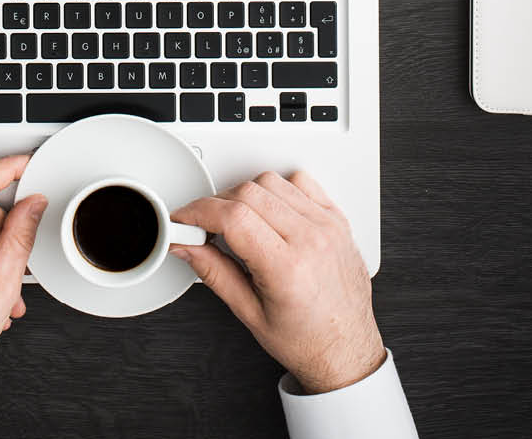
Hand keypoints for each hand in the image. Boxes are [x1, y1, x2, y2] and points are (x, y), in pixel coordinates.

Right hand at [171, 170, 384, 394]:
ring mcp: (327, 226)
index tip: (185, 219)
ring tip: (241, 223)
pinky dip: (279, 190)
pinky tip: (271, 212)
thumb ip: (213, 272)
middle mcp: (311, 240)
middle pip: (247, 193)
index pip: (232, 217)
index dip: (198, 212)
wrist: (346, 349)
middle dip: (216, 205)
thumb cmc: (306, 340)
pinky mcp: (337, 218)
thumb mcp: (249, 313)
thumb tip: (186, 245)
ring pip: (271, 182)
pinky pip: (301, 182)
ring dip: (246, 195)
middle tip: (206, 226)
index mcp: (288, 268)